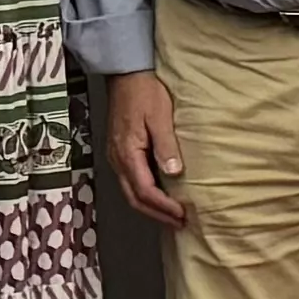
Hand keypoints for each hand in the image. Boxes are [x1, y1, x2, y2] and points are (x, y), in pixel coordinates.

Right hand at [100, 69, 185, 230]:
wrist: (126, 75)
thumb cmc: (144, 92)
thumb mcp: (160, 116)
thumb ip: (166, 145)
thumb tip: (173, 173)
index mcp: (127, 153)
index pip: (145, 190)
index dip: (164, 206)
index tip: (182, 214)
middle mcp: (117, 160)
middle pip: (135, 198)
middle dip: (157, 214)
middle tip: (179, 224)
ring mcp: (116, 157)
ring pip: (131, 193)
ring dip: (151, 207)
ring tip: (172, 216)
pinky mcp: (119, 153)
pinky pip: (130, 181)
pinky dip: (145, 195)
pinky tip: (159, 196)